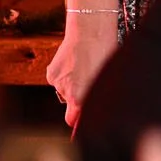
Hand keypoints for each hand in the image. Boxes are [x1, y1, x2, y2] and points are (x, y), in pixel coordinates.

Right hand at [47, 15, 119, 129]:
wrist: (90, 31)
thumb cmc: (107, 54)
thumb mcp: (108, 79)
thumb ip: (100, 98)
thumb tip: (101, 112)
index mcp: (82, 97)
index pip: (75, 122)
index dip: (79, 126)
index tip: (82, 129)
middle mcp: (67, 93)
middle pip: (70, 112)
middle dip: (78, 109)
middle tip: (89, 96)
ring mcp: (58, 83)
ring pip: (66, 94)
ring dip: (75, 88)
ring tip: (87, 71)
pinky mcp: (51, 74)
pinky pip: (60, 82)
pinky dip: (67, 78)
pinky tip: (77, 65)